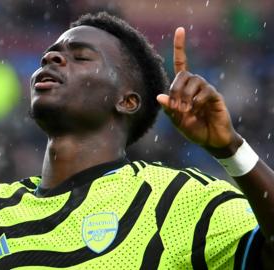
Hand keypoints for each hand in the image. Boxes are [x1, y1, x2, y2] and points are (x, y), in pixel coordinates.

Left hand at [156, 27, 241, 156]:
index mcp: (183, 88)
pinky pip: (205, 91)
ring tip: (186, 110)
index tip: (180, 29)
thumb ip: (169, 109)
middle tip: (176, 107)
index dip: (180, 46)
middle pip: (183, 75)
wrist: (211, 141)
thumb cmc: (193, 129)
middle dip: (176, 90)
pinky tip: (197, 109)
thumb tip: (159, 97)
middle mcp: (195, 85)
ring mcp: (206, 89)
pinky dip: (197, 100)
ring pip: (194, 81)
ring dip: (185, 96)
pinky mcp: (215, 96)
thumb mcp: (176, 120)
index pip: (181, 63)